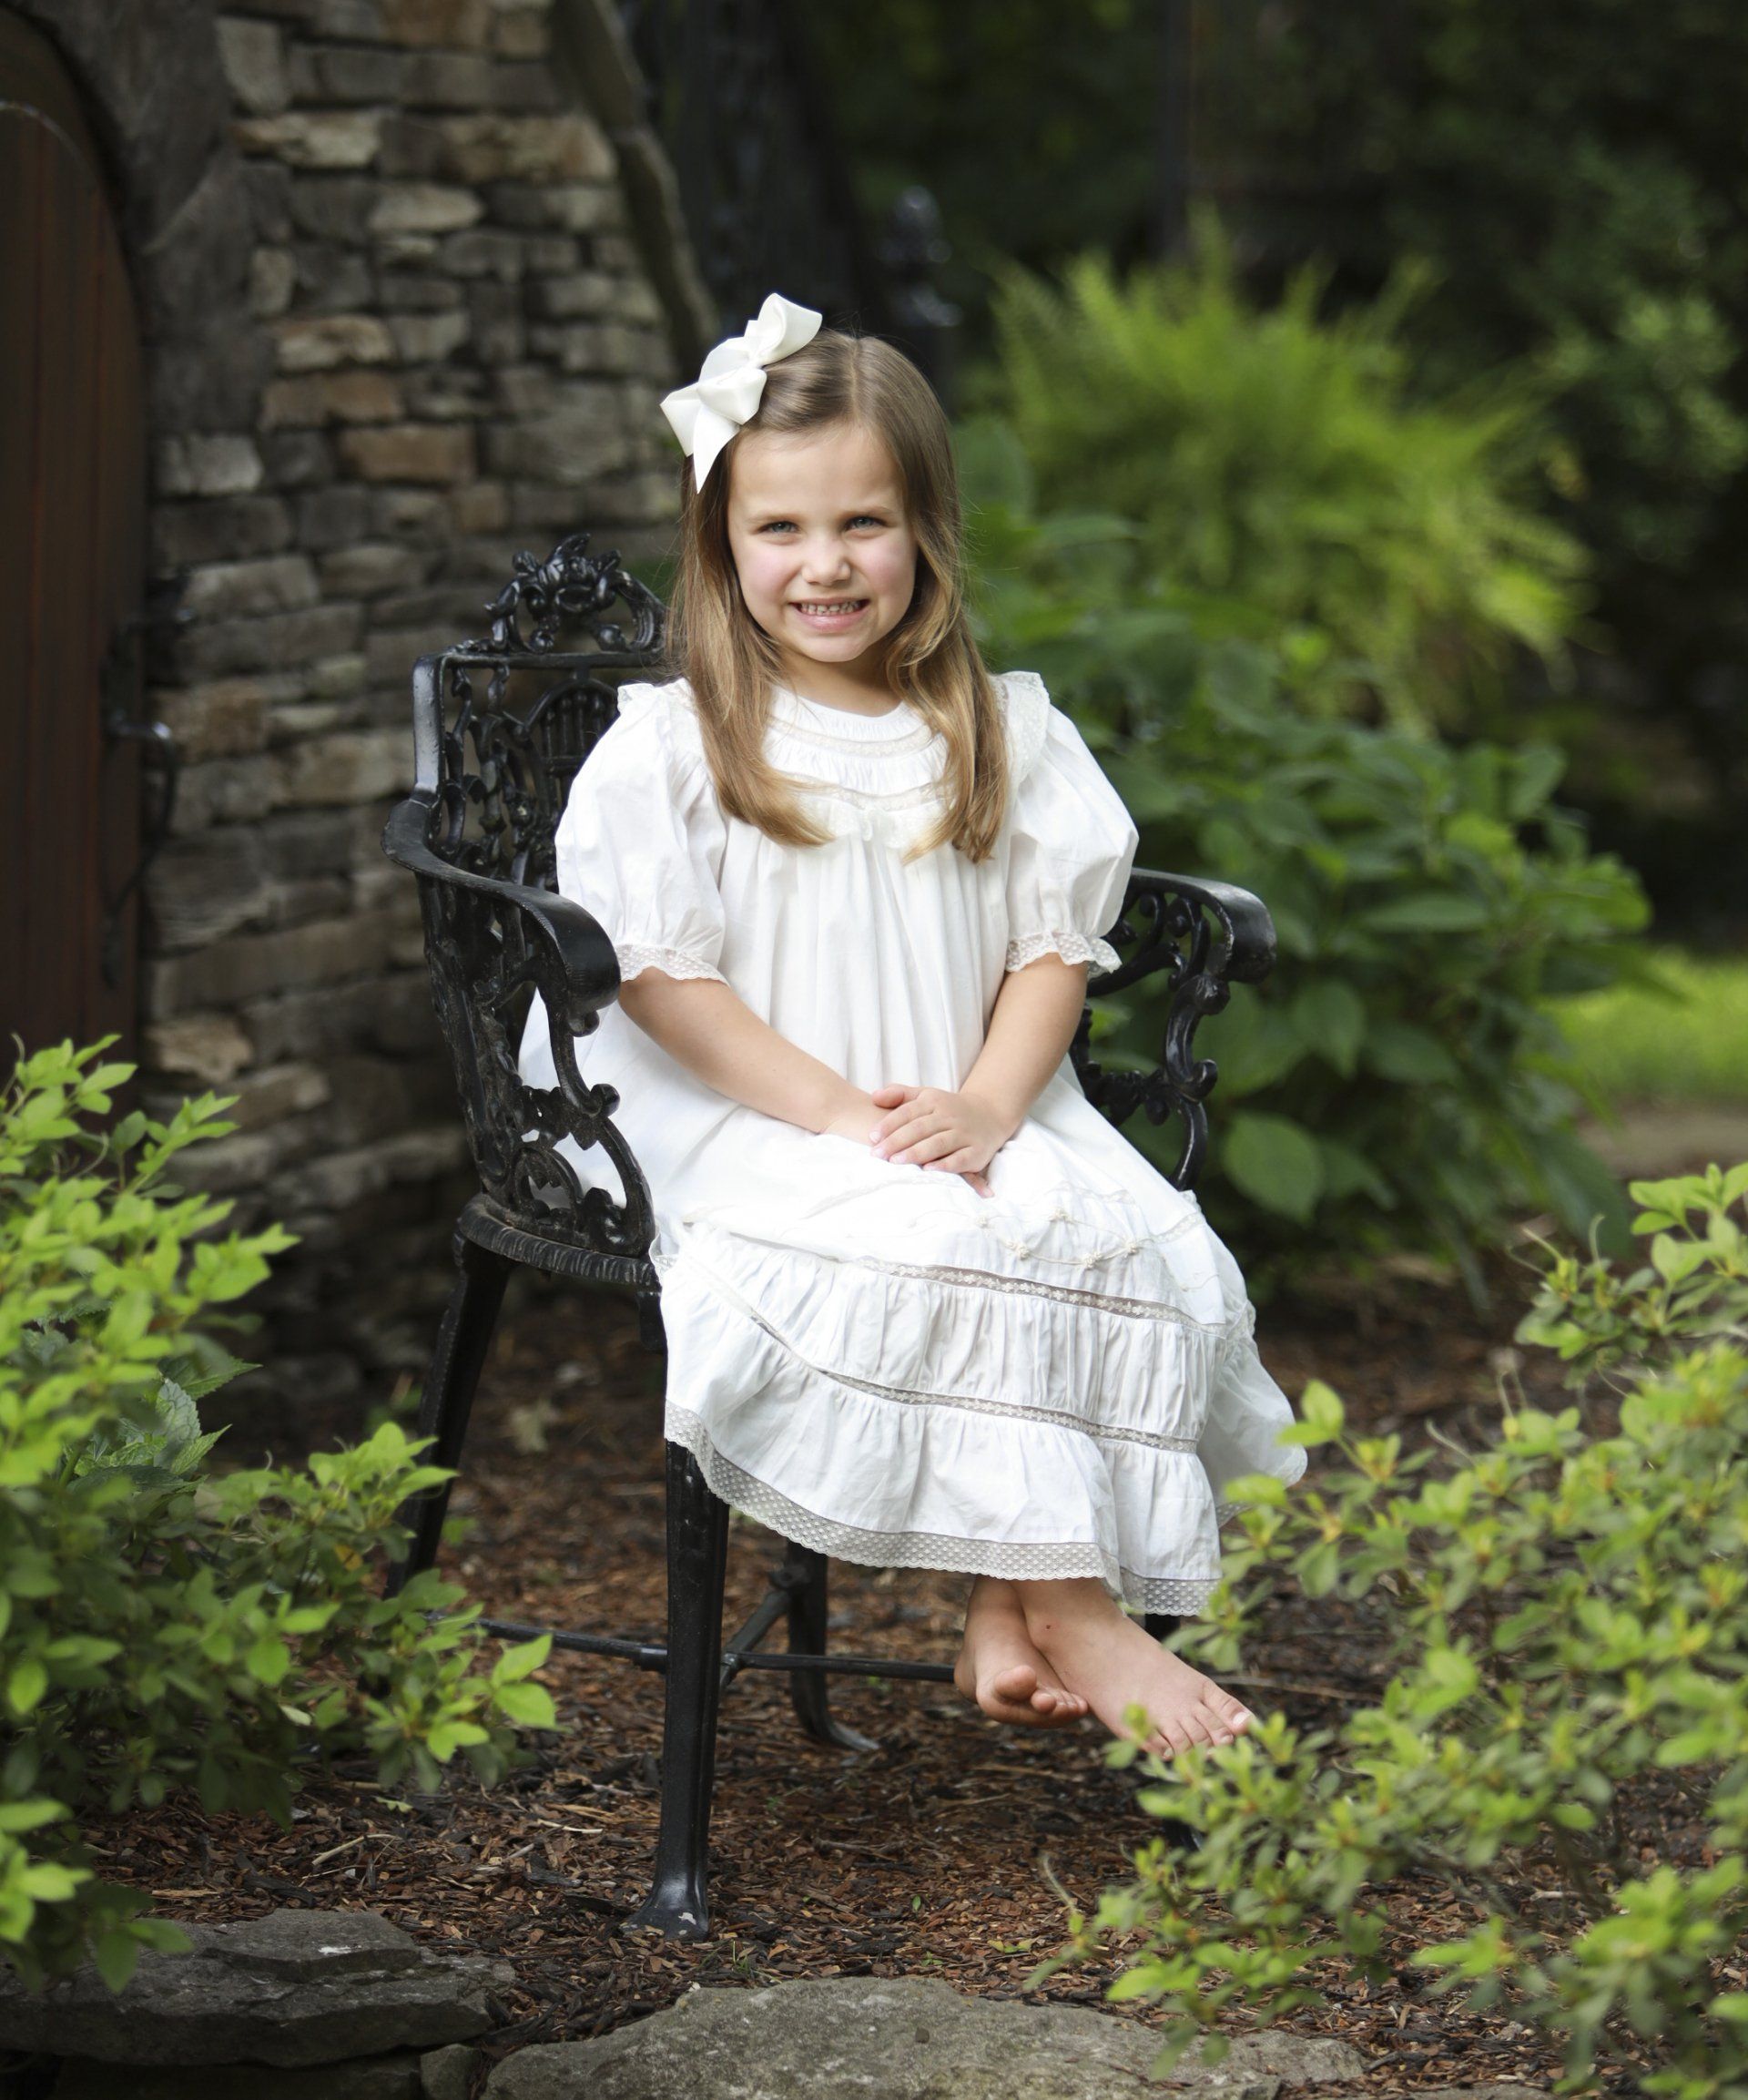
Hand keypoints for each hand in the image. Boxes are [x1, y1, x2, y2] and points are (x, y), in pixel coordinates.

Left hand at [869, 1082, 1012, 1197]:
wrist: (990, 1114)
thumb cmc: (948, 1109)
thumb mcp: (926, 1096)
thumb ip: (899, 1094)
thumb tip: (874, 1096)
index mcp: (935, 1101)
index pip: (908, 1112)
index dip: (889, 1124)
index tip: (872, 1137)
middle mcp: (950, 1116)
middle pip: (920, 1128)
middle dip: (897, 1142)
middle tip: (877, 1154)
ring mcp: (965, 1134)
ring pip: (938, 1143)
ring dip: (916, 1153)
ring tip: (895, 1162)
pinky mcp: (977, 1151)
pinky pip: (960, 1159)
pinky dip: (945, 1165)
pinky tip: (928, 1171)